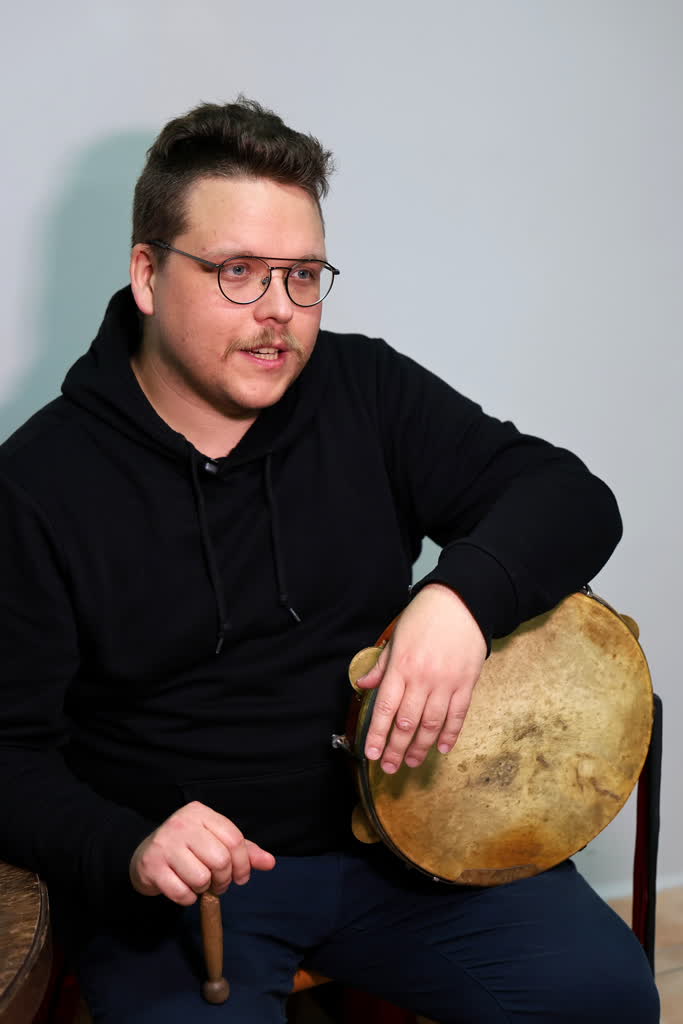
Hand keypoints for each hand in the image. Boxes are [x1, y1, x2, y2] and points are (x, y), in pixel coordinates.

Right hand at [129, 801, 275, 905]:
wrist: (144, 856)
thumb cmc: (187, 848)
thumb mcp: (215, 841)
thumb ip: (243, 851)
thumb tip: (270, 862)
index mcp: (200, 812)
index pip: (234, 839)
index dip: (243, 863)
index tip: (241, 877)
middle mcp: (181, 823)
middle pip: (220, 859)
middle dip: (224, 879)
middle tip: (219, 884)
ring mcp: (164, 844)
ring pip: (201, 877)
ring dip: (204, 889)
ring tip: (199, 883)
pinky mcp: (152, 866)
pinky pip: (182, 893)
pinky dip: (188, 898)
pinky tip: (183, 889)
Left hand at [355, 583, 485, 772]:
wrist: (462, 602)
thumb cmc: (425, 617)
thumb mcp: (396, 638)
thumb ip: (382, 665)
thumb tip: (364, 684)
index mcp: (401, 667)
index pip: (385, 708)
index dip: (378, 734)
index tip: (371, 753)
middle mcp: (422, 679)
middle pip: (407, 722)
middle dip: (397, 749)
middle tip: (390, 766)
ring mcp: (446, 683)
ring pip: (432, 724)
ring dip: (421, 747)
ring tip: (413, 762)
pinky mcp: (466, 683)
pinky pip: (458, 715)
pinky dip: (450, 734)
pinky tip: (442, 748)